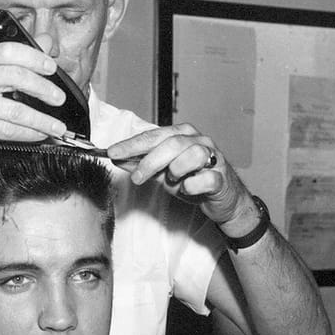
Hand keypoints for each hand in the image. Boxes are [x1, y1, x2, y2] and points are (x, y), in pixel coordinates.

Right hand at [0, 42, 68, 164]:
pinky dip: (27, 133)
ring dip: (41, 120)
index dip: (33, 57)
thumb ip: (18, 60)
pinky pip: (6, 129)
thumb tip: (46, 42)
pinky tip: (39, 135)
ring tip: (57, 127)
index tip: (51, 67)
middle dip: (42, 88)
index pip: (8, 51)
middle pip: (13, 76)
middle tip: (58, 99)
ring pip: (14, 109)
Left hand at [105, 124, 249, 227]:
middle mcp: (199, 141)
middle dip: (150, 161)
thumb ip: (141, 165)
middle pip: (172, 143)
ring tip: (174, 181)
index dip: (132, 144)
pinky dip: (193, 185)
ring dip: (177, 170)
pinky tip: (188, 189)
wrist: (221, 199)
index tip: (113, 153)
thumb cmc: (193, 180)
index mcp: (183, 135)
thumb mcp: (162, 173)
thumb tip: (117, 158)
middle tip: (137, 178)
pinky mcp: (222, 178)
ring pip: (193, 154)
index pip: (154, 136)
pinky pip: (206, 178)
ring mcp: (213, 158)